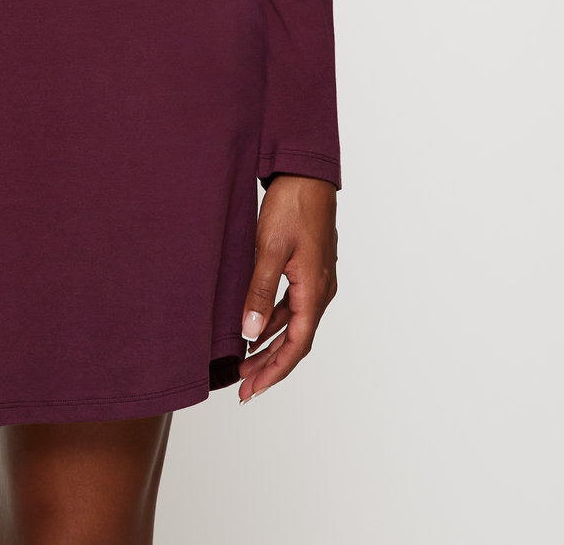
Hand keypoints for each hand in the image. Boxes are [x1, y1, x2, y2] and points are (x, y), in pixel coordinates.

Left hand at [237, 173, 337, 402]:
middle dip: (269, 366)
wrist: (305, 172)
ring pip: (293, 325)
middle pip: (296, 341)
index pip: (296, 345)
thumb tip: (249, 334)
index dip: (274, 371)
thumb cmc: (291, 206)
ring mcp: (316, 280)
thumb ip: (259, 292)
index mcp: (315, 290)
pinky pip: (292, 306)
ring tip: (243, 364)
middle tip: (243, 388)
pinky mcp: (307, 269)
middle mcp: (320, 290)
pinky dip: (273, 321)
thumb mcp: (269, 249)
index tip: (252, 390)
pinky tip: (254, 328)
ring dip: (270, 345)